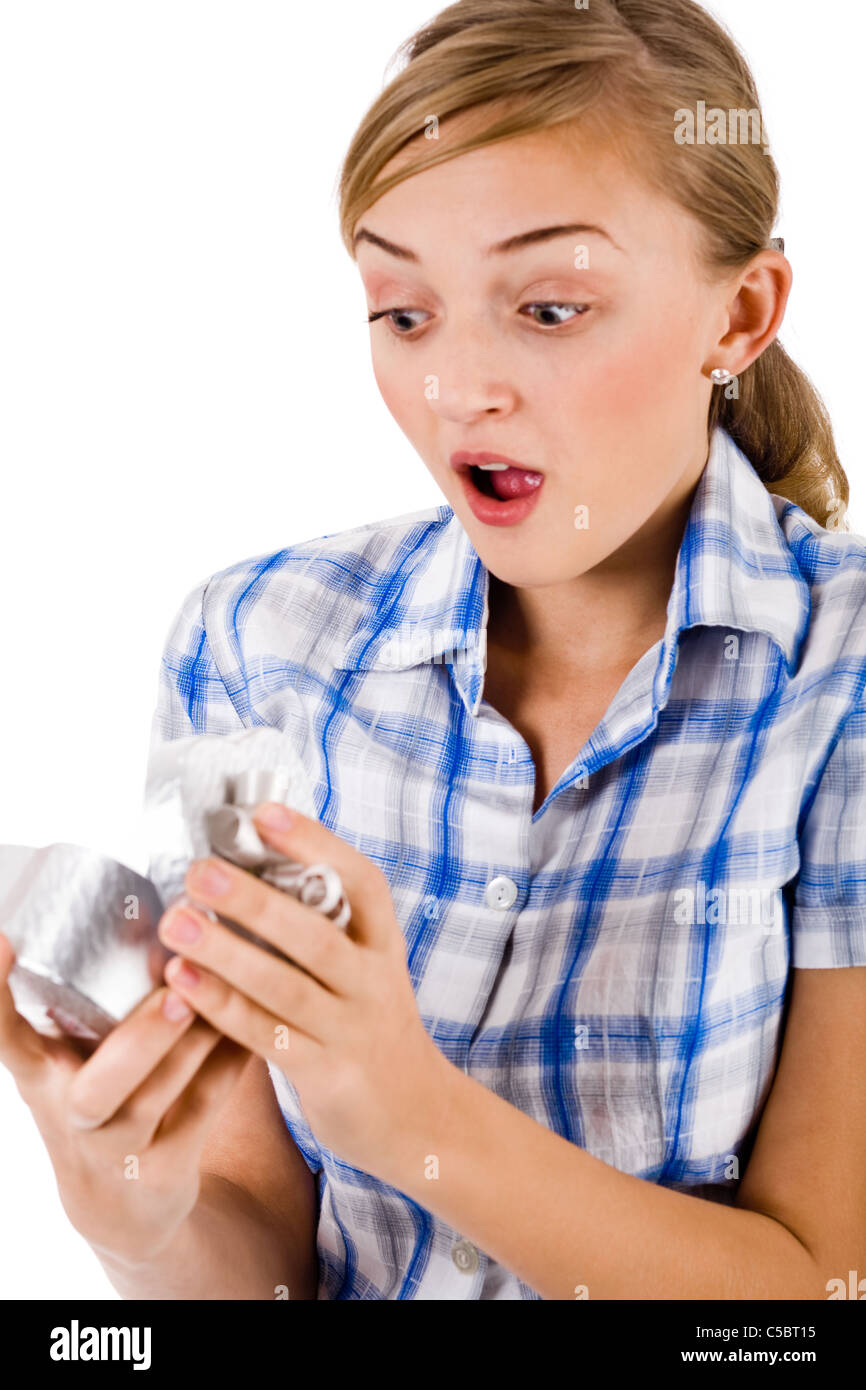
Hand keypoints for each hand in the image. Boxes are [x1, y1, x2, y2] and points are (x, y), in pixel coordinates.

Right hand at [0, 932, 248, 1266]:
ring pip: (157, 1101)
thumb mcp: (72, 1057)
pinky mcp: (165, 1168)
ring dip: (196, 1046)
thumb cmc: (99, 1097)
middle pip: (97, 1089)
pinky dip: (231, 1065)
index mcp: (39, 1073)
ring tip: (226, 996)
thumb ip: (93, 1000)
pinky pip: (204, 1112)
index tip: (5, 940)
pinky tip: (256, 1027)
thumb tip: (157, 907)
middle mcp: (70, 1114)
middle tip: (175, 994)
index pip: (6, 1035)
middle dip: (139, 1040)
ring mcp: (118, 1149)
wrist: (120, 1205)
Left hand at [157, 803, 454, 1183]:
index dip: (315, 843)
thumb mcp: (366, 968)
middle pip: (315, 935)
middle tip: (200, 871)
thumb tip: (248, 869)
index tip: (264, 813)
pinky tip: (182, 982)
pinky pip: (268, 1035)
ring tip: (177, 923)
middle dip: (255, 900)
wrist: (416, 1116)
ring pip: (285, 986)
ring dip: (226, 952)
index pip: (361, 881)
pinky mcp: (328, 1075)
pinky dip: (222, 1007)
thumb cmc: (372, 1027)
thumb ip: (322, 928)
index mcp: (383, 942)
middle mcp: (375, 981)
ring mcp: (353, 1029)